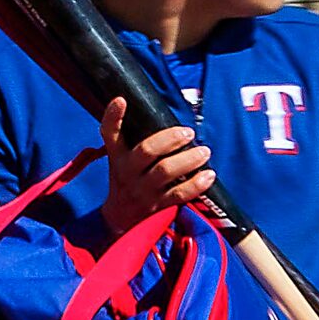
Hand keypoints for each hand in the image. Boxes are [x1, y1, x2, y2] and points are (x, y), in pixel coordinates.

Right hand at [97, 95, 214, 232]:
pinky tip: (209, 175)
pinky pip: (179, 194)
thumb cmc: (127, 180)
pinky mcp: (158, 206)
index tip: (121, 100)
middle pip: (146, 151)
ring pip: (165, 171)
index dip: (113, 117)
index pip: (109, 134)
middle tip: (189, 132)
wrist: (120, 220)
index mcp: (118, 156)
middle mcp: (128, 172)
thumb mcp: (121, 160)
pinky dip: (197, 184)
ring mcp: (143, 190)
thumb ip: (134, 140)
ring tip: (204, 151)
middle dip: (170, 139)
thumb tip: (167, 117)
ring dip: (188, 159)